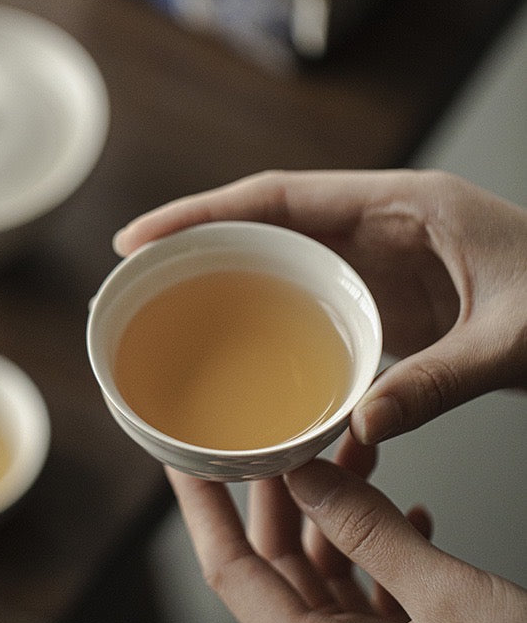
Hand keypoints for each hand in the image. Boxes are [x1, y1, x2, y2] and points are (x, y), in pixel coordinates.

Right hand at [114, 170, 526, 443]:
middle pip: (269, 227)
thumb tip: (358, 426)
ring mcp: (385, 265)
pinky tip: (248, 365)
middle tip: (134, 281)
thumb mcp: (513, 340)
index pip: (283, 196)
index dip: (204, 212)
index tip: (143, 237)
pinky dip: (275, 332)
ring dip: (231, 290)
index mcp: (406, 204)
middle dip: (199, 247)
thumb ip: (439, 381)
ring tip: (170, 320)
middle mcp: (384, 226)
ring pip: (287, 267)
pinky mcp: (391, 304)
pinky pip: (315, 309)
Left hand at [166, 435, 526, 622]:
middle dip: (278, 496)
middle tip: (275, 438)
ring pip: (331, 567)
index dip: (203, 514)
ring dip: (340, 511)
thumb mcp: (442, 597)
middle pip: (280, 566)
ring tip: (354, 455)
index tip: (184, 462)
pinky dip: (384, 544)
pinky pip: (376, 585)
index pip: (233, 577)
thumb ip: (369, 532)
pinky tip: (408, 513)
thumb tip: (306, 476)